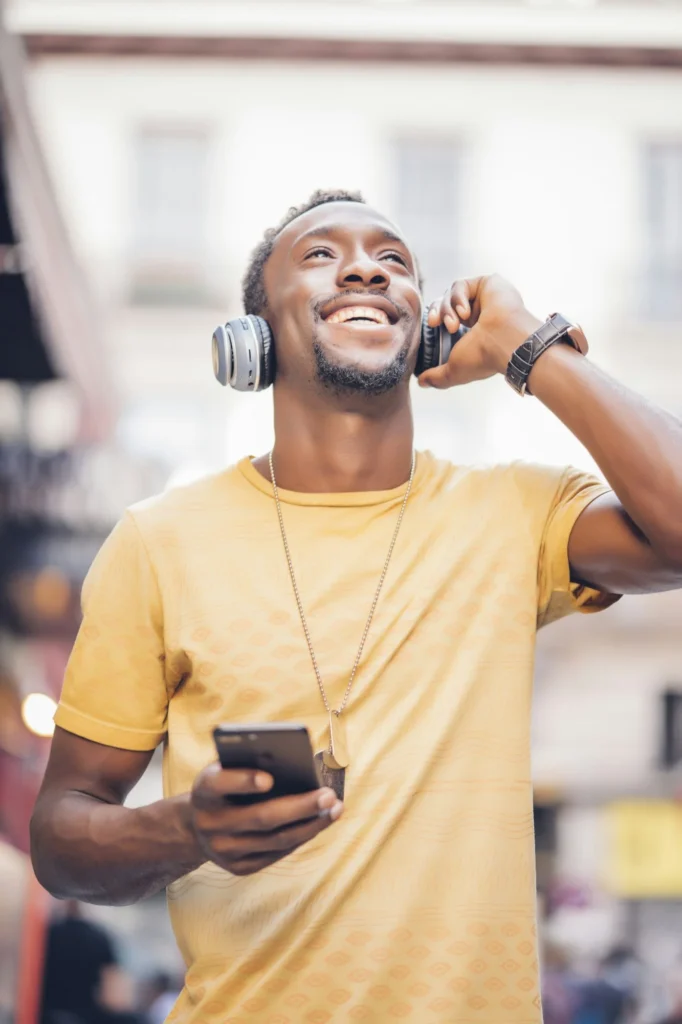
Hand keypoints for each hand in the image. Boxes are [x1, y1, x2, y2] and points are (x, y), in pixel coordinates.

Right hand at [189, 764, 342, 875]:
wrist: (197, 827)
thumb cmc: (224, 787)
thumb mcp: (226, 769)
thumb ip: (249, 763)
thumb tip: (295, 762)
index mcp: (203, 790)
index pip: (219, 784)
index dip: (244, 781)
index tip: (269, 778)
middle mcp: (210, 823)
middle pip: (260, 817)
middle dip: (300, 807)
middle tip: (329, 795)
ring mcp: (223, 850)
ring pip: (275, 840)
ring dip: (311, 825)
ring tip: (335, 809)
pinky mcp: (238, 868)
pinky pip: (276, 853)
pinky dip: (301, 837)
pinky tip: (319, 823)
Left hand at [418, 273, 542, 388]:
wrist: (503, 342)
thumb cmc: (483, 358)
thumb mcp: (454, 371)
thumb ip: (437, 377)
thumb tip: (422, 382)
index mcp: (473, 331)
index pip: (446, 318)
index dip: (435, 319)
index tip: (430, 326)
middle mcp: (479, 314)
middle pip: (445, 303)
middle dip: (437, 313)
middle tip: (435, 324)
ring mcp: (484, 298)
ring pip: (450, 294)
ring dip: (447, 309)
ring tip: (454, 325)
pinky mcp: (487, 283)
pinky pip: (460, 285)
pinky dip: (457, 298)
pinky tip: (465, 313)